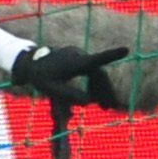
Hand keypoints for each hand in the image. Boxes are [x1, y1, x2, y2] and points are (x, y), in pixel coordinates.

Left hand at [6, 44, 129, 103]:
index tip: (126, 50)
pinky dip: (95, 86)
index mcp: (74, 62)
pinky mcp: (80, 60)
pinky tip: (96, 99)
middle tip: (110, 108)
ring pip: (97, 75)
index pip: (95, 60)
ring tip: (106, 108)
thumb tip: (89, 102)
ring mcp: (81, 57)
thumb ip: (69, 95)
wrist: (31, 64)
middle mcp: (80, 56)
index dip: (111, 56)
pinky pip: (92, 73)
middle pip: (99, 74)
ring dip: (102, 91)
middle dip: (106, 91)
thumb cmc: (40, 77)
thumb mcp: (51, 89)